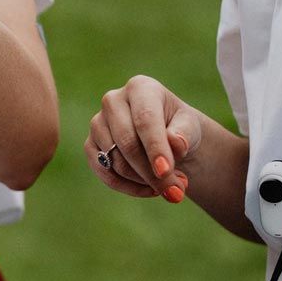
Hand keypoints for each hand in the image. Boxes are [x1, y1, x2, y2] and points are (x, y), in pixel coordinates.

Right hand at [84, 75, 202, 203]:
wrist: (166, 137)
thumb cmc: (180, 128)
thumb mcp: (190, 128)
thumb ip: (185, 134)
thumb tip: (176, 143)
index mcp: (140, 88)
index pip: (145, 120)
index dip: (155, 148)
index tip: (166, 172)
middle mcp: (113, 101)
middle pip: (128, 144)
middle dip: (152, 173)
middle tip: (176, 193)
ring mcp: (97, 123)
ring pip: (117, 162)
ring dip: (145, 182)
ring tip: (170, 186)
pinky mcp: (90, 145)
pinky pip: (105, 174)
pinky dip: (129, 188)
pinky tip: (150, 189)